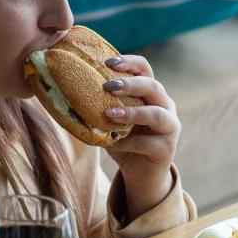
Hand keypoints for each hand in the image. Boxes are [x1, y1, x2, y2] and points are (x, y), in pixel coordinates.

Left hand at [103, 55, 180, 220]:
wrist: (142, 175)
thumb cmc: (126, 142)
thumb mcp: (112, 121)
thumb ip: (101, 106)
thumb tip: (66, 90)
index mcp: (152, 94)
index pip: (145, 69)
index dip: (129, 63)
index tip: (107, 62)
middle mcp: (166, 107)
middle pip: (154, 86)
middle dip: (131, 84)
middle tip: (108, 86)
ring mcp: (170, 128)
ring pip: (157, 114)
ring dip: (133, 112)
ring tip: (110, 114)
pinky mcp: (166, 150)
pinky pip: (147, 143)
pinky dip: (128, 143)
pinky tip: (113, 143)